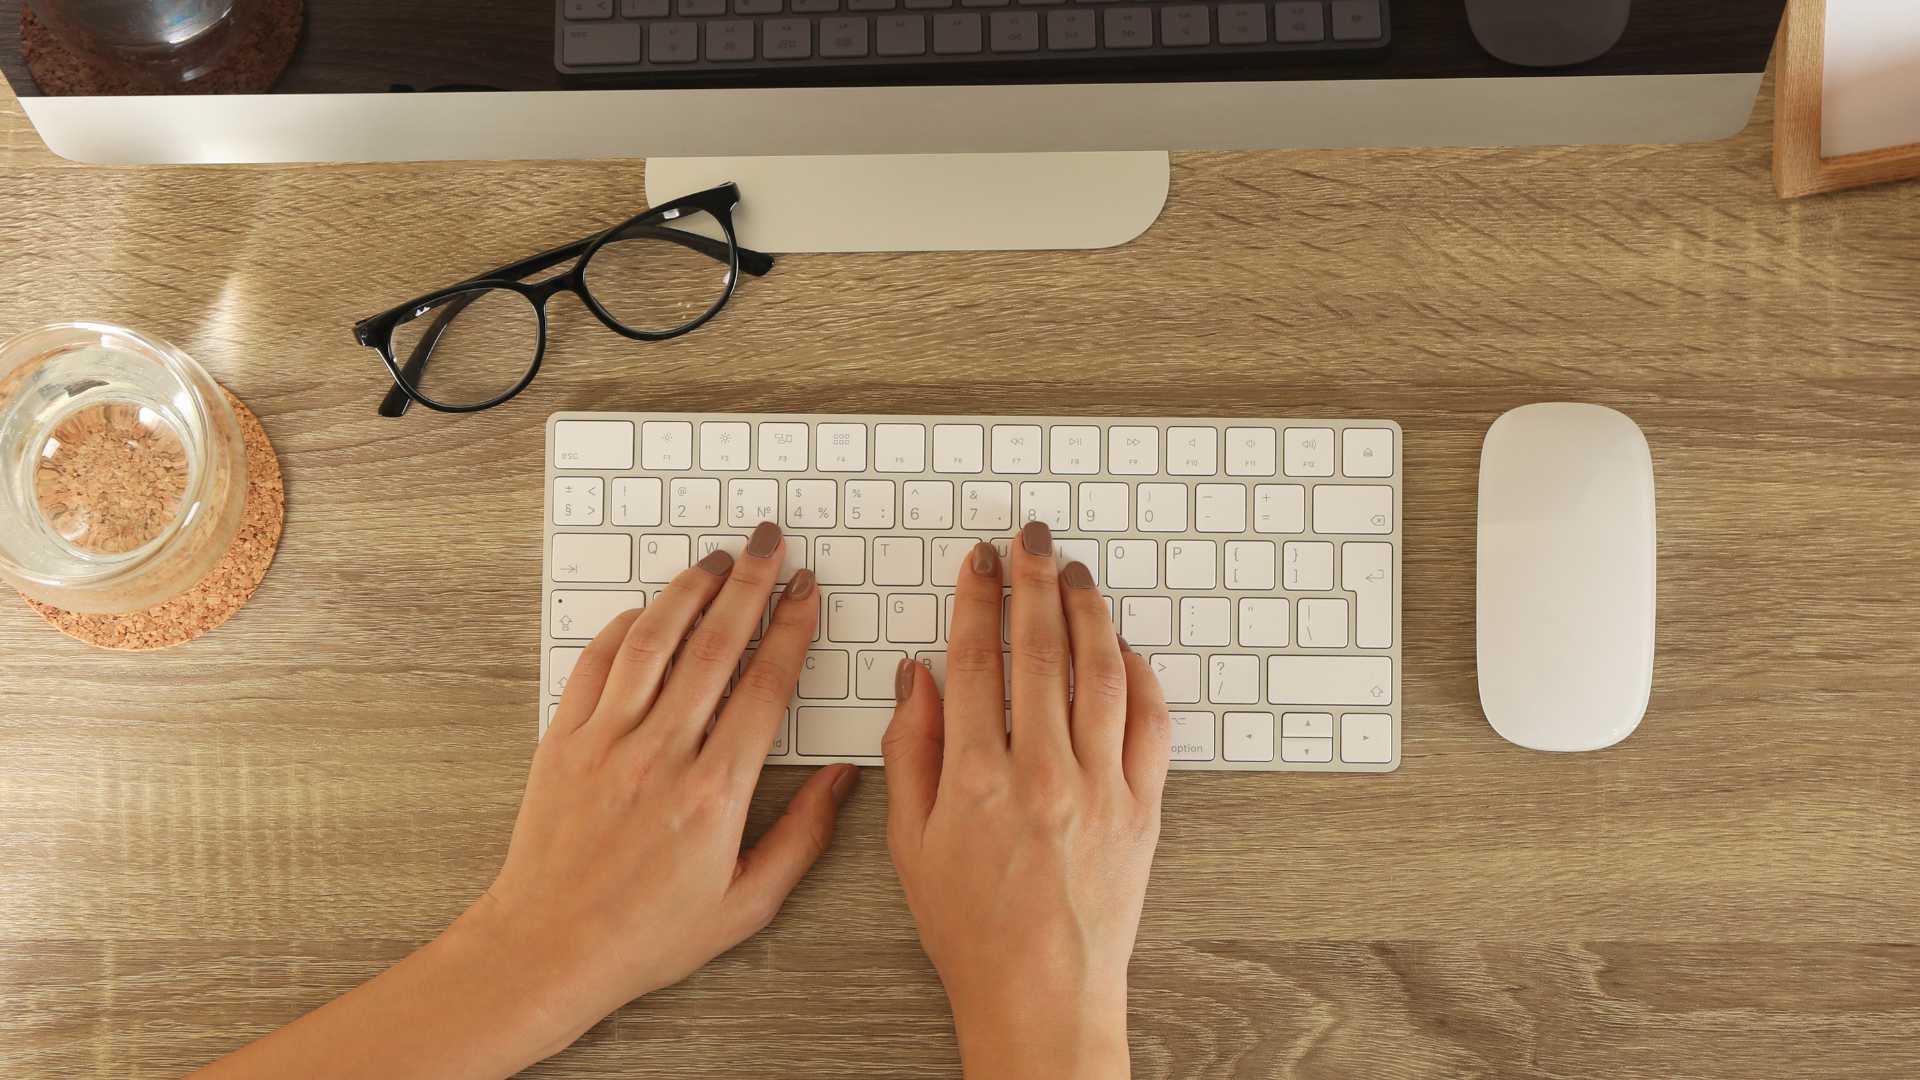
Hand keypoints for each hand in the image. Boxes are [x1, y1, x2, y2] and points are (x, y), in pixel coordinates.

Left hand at [469, 520, 855, 1048]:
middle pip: (715, 646)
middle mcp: (662, 755)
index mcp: (716, 792)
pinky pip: (595, 665)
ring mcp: (607, 742)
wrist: (550, 948)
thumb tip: (842, 778)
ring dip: (688, 590)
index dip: (792, 628)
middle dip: (748, 584)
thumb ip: (804, 836)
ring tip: (715, 561)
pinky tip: (650, 611)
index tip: (806, 591)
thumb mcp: (747, 903)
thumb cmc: (648, 934)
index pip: (765, 686)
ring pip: (653, 641)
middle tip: (768, 543)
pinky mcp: (563, 741)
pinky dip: (624, 628)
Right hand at [882, 522, 1170, 1079]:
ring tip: (1076, 577)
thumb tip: (919, 677)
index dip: (976, 600)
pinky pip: (1150, 724)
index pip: (975, 661)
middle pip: (1040, 652)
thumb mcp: (910, 843)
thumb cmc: (971, 928)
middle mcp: (1042, 776)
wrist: (1042, 994)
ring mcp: (1100, 790)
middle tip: (1032, 542)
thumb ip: (912, 752)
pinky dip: (1139, 676)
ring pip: (1100, 674)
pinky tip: (1123, 648)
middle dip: (1034, 583)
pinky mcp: (1144, 809)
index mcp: (975, 782)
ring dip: (1089, 613)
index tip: (979, 564)